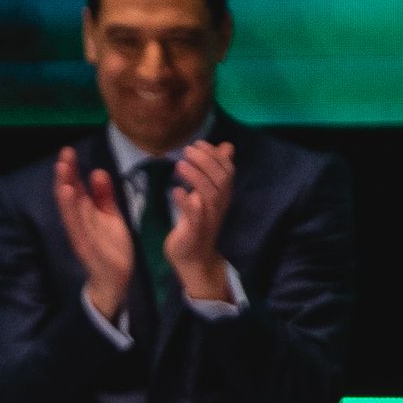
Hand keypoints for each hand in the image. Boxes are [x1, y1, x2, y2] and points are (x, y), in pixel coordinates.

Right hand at [50, 146, 132, 321]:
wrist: (116, 278)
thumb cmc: (111, 246)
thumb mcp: (111, 216)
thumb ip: (104, 196)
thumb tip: (97, 172)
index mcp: (84, 214)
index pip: (75, 188)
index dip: (71, 170)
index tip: (68, 151)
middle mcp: (78, 222)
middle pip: (69, 195)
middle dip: (66, 175)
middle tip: (64, 154)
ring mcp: (80, 234)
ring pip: (69, 209)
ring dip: (64, 190)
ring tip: (62, 170)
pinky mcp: (85, 246)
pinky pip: (77, 226)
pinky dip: (72, 211)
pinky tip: (70, 195)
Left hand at [165, 138, 235, 301]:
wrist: (193, 258)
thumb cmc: (197, 223)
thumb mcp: (206, 194)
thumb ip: (213, 172)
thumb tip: (226, 147)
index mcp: (222, 195)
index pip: (227, 170)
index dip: (214, 154)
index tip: (197, 144)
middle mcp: (219, 205)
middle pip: (220, 179)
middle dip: (205, 161)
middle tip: (187, 151)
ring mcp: (209, 218)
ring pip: (209, 194)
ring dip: (195, 177)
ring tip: (179, 165)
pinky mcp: (195, 231)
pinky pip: (194, 214)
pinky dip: (186, 201)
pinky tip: (176, 191)